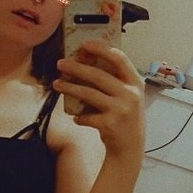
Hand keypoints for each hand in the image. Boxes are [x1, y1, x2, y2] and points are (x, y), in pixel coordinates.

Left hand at [54, 39, 144, 156]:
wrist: (130, 149)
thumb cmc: (125, 119)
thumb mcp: (128, 97)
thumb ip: (115, 81)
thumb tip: (87, 63)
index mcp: (135, 83)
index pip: (119, 59)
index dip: (101, 49)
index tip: (84, 44)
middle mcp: (130, 95)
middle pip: (98, 75)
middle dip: (76, 68)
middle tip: (61, 63)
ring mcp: (120, 110)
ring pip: (88, 94)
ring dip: (70, 88)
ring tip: (57, 84)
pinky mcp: (109, 125)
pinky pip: (86, 116)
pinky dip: (79, 116)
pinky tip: (75, 117)